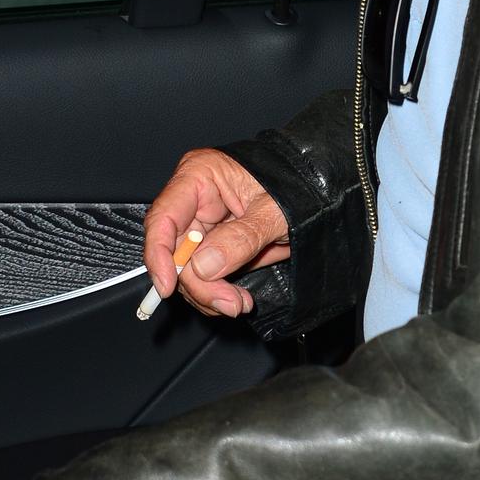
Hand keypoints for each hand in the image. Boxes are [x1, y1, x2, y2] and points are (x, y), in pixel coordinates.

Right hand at [144, 148, 289, 318]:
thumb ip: (241, 238)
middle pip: (174, 251)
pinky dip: (217, 292)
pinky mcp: (214, 246)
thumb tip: (202, 266)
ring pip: (186, 269)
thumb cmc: (299, 186)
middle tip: (228, 303)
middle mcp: (194, 201)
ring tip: (239, 302)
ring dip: (209, 293)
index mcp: (200, 176)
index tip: (169, 286)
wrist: (321, 194)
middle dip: (197, 283)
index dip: (159, 255)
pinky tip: (237, 297)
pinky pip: (204, 275)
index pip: (162, 218)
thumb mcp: (276, 211)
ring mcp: (203, 225)